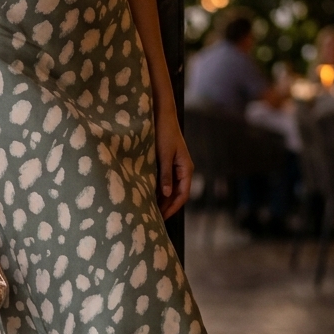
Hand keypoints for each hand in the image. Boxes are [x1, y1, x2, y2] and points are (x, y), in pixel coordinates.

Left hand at [155, 105, 192, 219]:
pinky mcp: (168, 162)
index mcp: (186, 169)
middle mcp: (183, 170)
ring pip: (171, 189)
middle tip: (153, 218)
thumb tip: (166, 195)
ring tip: (149, 209)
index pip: (182, 195)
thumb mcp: (164, 155)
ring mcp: (176, 166)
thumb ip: (166, 175)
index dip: (173, 208)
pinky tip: (148, 195)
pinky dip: (158, 190)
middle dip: (167, 206)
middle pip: (177, 194)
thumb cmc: (164, 133)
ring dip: (162, 199)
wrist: (162, 115)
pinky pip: (165, 181)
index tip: (162, 218)